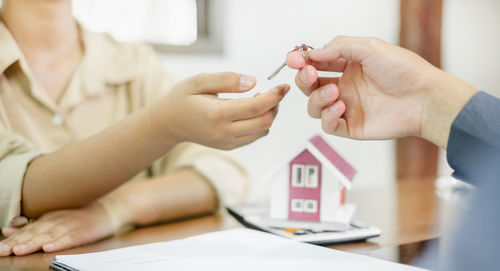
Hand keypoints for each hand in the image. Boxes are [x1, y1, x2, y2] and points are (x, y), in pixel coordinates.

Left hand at [0, 203, 116, 255]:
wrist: (109, 208)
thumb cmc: (81, 217)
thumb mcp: (54, 219)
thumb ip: (31, 227)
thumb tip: (7, 230)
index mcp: (49, 218)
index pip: (27, 231)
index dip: (12, 240)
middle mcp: (57, 220)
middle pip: (35, 233)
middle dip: (18, 242)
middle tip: (3, 251)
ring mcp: (71, 225)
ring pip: (49, 236)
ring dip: (34, 243)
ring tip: (20, 250)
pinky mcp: (83, 231)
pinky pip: (70, 238)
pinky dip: (59, 243)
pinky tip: (49, 248)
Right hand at [151, 72, 289, 149]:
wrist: (168, 123)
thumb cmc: (182, 98)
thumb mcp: (199, 81)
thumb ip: (226, 80)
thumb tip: (253, 82)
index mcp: (216, 115)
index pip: (256, 107)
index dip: (274, 96)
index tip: (283, 86)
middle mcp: (223, 133)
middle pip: (264, 122)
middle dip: (275, 106)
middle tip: (273, 91)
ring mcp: (227, 142)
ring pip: (262, 131)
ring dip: (268, 115)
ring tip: (259, 99)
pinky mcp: (229, 146)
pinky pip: (254, 136)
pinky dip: (260, 123)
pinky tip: (251, 110)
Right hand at [287, 36, 476, 147]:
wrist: (424, 98)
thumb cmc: (405, 71)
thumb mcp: (370, 47)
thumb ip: (339, 47)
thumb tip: (313, 53)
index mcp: (348, 66)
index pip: (316, 64)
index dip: (302, 62)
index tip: (294, 58)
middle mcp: (345, 87)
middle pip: (310, 85)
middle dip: (304, 79)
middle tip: (309, 73)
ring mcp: (347, 107)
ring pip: (314, 106)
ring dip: (317, 98)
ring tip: (335, 93)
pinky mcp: (351, 127)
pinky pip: (327, 125)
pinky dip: (328, 117)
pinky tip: (341, 107)